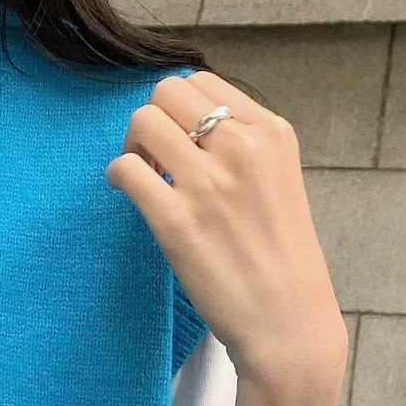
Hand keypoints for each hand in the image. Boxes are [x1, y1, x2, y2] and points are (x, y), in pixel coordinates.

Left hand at [106, 72, 345, 405]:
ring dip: (132, 146)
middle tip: (153, 159)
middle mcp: (242, 147)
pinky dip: (117, 176)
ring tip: (143, 179)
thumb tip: (193, 129)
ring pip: (143, 122)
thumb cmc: (280, 262)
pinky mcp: (176, 221)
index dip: (179, 109)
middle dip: (152, 121)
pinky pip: (125, 171)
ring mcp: (208, 183)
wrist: (287, 323)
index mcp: (272, 132)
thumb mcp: (279, 183)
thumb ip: (245, 150)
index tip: (178, 143)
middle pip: (168, 92)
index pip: (205, 83)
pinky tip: (126, 194)